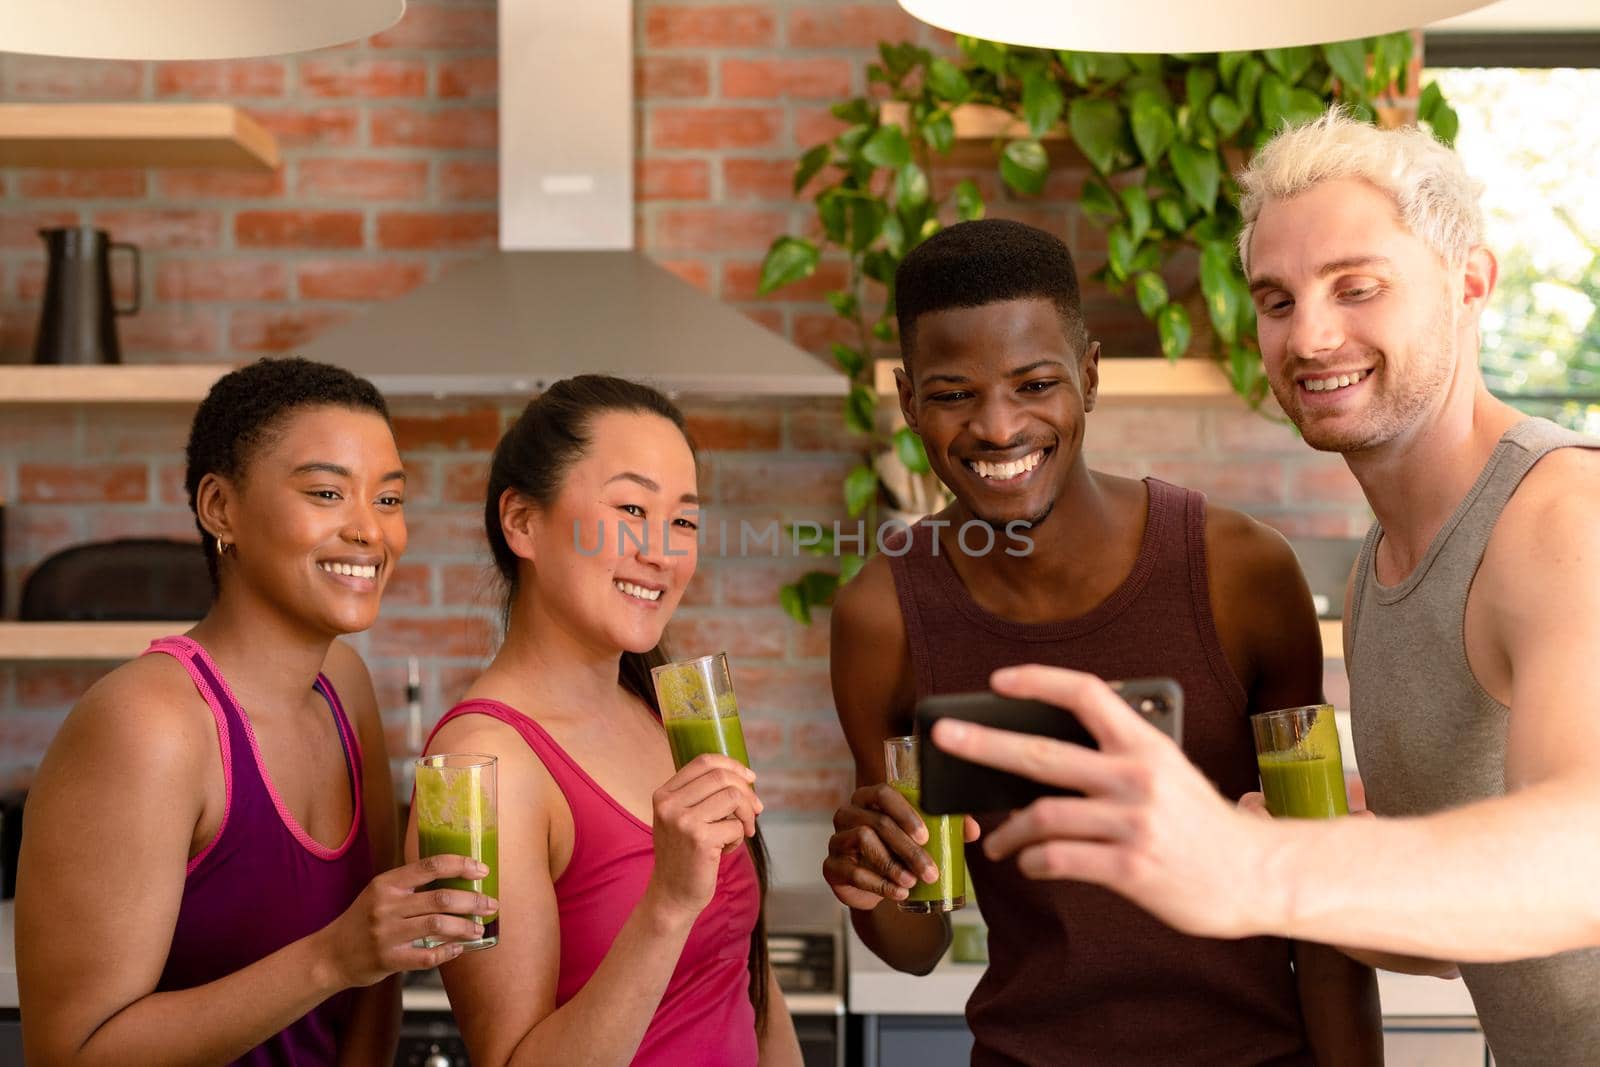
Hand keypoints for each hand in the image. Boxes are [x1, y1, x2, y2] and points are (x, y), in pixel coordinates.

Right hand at [323, 854, 499, 987]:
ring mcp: (386, 934)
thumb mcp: (380, 893)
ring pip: (437, 925)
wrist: (330, 954)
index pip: (430, 865)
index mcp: (386, 883)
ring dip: (465, 927)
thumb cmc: (363, 920)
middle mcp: (386, 906)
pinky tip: (458, 949)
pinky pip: (426, 957)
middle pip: (441, 898)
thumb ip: (411, 885)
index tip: (482, 870)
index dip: (460, 865)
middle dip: (473, 901)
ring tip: (479, 928)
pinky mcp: (387, 959)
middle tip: (491, 904)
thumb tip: (457, 878)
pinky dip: (447, 952)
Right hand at [645, 754, 759, 921]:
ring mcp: (683, 821)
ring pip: (733, 797)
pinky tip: (726, 850)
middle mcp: (669, 804)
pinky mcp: (700, 839)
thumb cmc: (684, 855)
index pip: (704, 761)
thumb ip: (702, 795)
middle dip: (747, 792)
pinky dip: (739, 837)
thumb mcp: (681, 818)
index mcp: (664, 794)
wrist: (672, 895)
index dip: (732, 765)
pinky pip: (736, 825)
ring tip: (742, 831)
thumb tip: (746, 777)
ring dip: (746, 815)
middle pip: (722, 777)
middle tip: (756, 810)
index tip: (750, 778)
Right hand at [823, 785, 980, 910]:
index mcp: (870, 798)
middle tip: (930, 871)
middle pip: (878, 823)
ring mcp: (837, 839)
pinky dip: (878, 884)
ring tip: (913, 882)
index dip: (904, 812)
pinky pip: (853, 872)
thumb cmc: (898, 851)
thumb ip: (947, 828)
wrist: (874, 883)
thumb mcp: (921, 838)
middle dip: (908, 849)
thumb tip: (972, 830)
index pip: (883, 793)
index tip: (926, 835)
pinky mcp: (831, 866)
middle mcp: (849, 813)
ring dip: (892, 865)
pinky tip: (899, 893)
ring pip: (863, 842)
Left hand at [930, 664, 1284, 941]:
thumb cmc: (1204, 825)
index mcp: (1146, 745)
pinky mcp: (1131, 868)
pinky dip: (1036, 863)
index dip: (1039, 681)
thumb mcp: (1171, 772)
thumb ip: (1122, 758)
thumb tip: (1049, 756)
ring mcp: (1133, 823)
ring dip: (1009, 831)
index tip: (1000, 681)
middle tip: (945, 736)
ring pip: (1042, 816)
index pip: (1086, 693)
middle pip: (1041, 754)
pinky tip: (1032, 865)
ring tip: (998, 842)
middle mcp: (1137, 777)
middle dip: (984, 743)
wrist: (1259, 876)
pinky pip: (1060, 860)